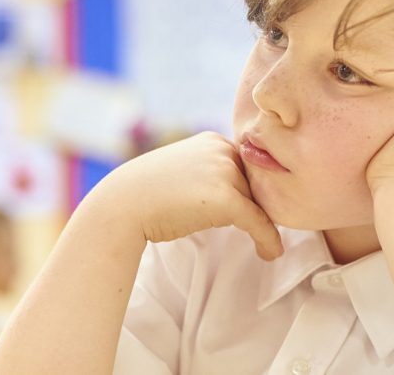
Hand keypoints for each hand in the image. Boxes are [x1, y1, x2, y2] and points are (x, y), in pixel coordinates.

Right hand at [85, 132, 283, 259]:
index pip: (246, 167)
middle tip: (263, 231)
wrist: (123, 205)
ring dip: (264, 225)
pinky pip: (257, 221)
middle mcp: (222, 150)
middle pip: (254, 184)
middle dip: (258, 207)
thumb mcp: (182, 170)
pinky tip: (270, 253)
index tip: (257, 212)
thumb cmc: (146, 194)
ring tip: (266, 246)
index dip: (252, 192)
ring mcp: (224, 172)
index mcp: (213, 141)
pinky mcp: (226, 199)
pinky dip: (268, 238)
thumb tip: (229, 196)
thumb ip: (208, 174)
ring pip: (258, 202)